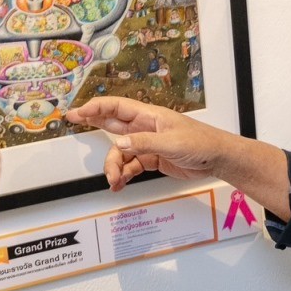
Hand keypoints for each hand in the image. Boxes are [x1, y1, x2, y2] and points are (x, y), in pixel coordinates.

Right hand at [67, 97, 225, 190]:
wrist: (217, 158)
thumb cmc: (201, 142)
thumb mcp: (171, 142)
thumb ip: (144, 143)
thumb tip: (120, 143)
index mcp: (149, 116)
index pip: (117, 107)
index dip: (96, 107)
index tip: (79, 112)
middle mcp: (145, 128)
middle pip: (113, 123)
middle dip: (92, 122)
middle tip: (73, 120)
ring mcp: (148, 143)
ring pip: (121, 151)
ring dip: (114, 165)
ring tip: (114, 179)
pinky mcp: (152, 159)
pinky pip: (131, 165)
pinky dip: (124, 175)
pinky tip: (120, 183)